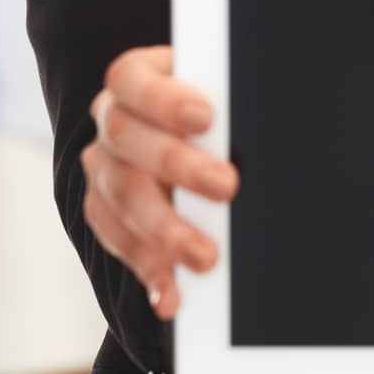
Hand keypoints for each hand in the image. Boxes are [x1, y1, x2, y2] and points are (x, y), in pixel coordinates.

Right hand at [84, 44, 238, 320]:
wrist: (196, 141)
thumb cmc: (219, 112)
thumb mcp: (223, 96)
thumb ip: (232, 104)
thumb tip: (271, 118)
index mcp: (135, 78)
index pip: (132, 78)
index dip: (164, 99)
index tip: (207, 118)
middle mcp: (110, 119)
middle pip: (126, 138)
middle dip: (178, 165)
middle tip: (228, 187)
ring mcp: (102, 167)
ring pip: (122, 196)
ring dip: (166, 230)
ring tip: (206, 258)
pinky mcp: (103, 211)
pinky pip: (118, 241)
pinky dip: (149, 269)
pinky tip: (172, 295)